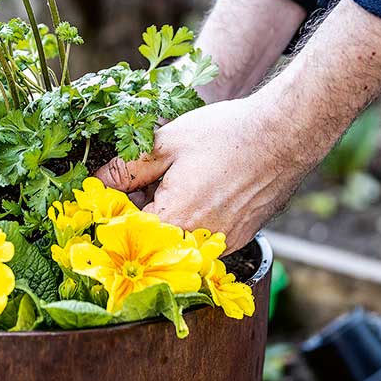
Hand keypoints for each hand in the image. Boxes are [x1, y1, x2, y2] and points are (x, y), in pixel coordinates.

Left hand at [96, 0, 380, 251]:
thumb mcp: (167, 143)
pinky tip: (197, 186)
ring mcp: (220, 245)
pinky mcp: (237, 240)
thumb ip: (126, 168)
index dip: (109, 209)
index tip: (102, 192)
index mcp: (174, 221)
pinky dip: (189, 218)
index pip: (123, 231)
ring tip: (174, 178)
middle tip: (140, 177)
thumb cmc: (226, 134)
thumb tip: (96, 183)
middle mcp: (197, 243)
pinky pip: (199, 237)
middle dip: (137, 210)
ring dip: (163, 215)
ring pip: (174, 238)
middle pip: (148, 238)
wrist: (284, 136)